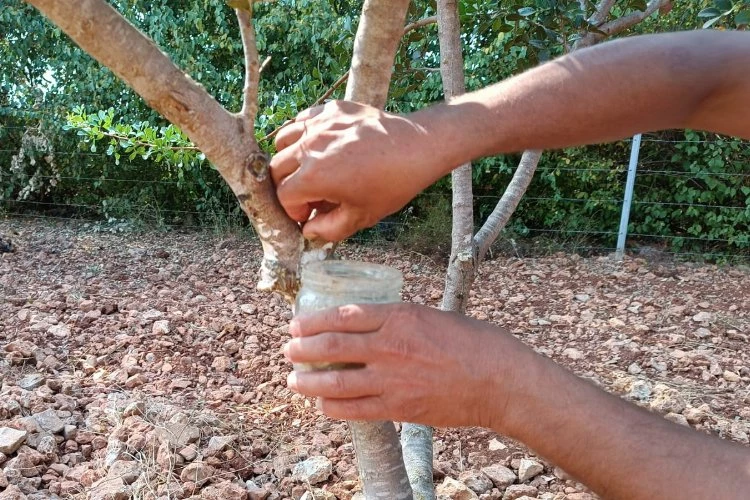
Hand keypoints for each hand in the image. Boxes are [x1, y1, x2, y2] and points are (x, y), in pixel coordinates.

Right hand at [269, 101, 442, 241]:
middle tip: (307, 195)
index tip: (310, 214)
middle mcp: (310, 147)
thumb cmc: (391, 184)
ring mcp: (319, 124)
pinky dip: (303, 134)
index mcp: (314, 176)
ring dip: (290, 158)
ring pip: (283, 140)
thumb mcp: (360, 217)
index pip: (283, 197)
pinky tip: (320, 146)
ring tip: (309, 169)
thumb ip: (328, 229)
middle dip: (287, 187)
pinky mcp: (331, 109)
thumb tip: (308, 230)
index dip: (294, 211)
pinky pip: (302, 120)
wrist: (417, 147)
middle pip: (277, 169)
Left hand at [283, 303, 518, 428]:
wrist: (498, 380)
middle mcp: (389, 346)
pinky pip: (354, 409)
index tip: (297, 323)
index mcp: (399, 317)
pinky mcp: (398, 407)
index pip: (344, 315)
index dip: (314, 321)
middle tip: (289, 349)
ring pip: (335, 381)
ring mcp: (391, 379)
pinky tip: (322, 404)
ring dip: (308, 381)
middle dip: (303, 348)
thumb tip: (371, 325)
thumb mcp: (431, 316)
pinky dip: (332, 407)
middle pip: (332, 347)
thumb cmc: (473, 343)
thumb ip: (398, 320)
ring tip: (294, 379)